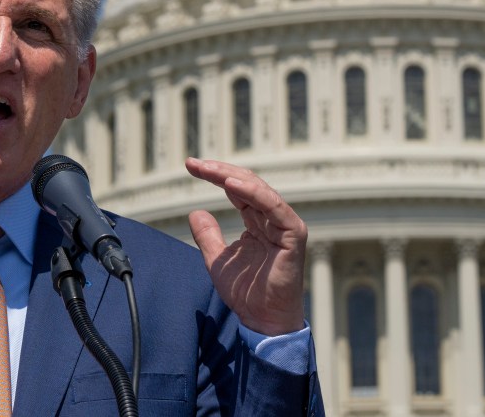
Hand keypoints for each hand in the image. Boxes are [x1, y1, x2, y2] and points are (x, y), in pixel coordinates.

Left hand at [186, 157, 306, 335]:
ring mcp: (285, 225)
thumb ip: (207, 236)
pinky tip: (231, 184)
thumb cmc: (245, 292)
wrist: (262, 320)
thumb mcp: (217, 260)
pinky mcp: (293, 235)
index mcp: (258, 221)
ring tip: (208, 169)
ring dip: (232, 176)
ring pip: (259, 190)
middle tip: (194, 163)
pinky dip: (254, 193)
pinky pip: (274, 207)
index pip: (237, 190)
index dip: (215, 176)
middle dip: (219, 171)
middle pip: (246, 184)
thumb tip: (195, 211)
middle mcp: (273, 219)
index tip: (191, 166)